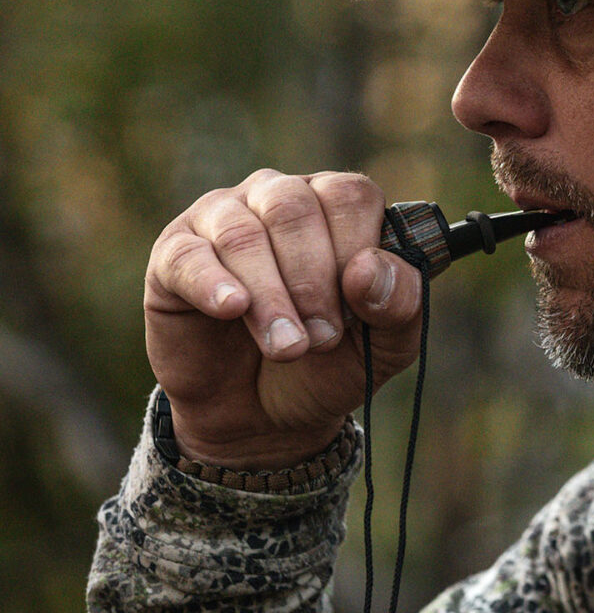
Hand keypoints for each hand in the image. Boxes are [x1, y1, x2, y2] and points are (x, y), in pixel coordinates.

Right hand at [145, 170, 424, 469]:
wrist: (262, 416)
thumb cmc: (329, 363)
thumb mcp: (385, 344)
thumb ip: (400, 303)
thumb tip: (369, 269)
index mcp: (337, 206)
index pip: (350, 195)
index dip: (356, 252)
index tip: (356, 313)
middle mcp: (279, 197)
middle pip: (294, 209)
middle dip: (313, 280)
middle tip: (322, 338)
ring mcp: (222, 220)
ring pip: (244, 234)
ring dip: (271, 297)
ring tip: (288, 348)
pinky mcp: (174, 256)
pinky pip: (188, 255)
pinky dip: (212, 283)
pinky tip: (232, 308)